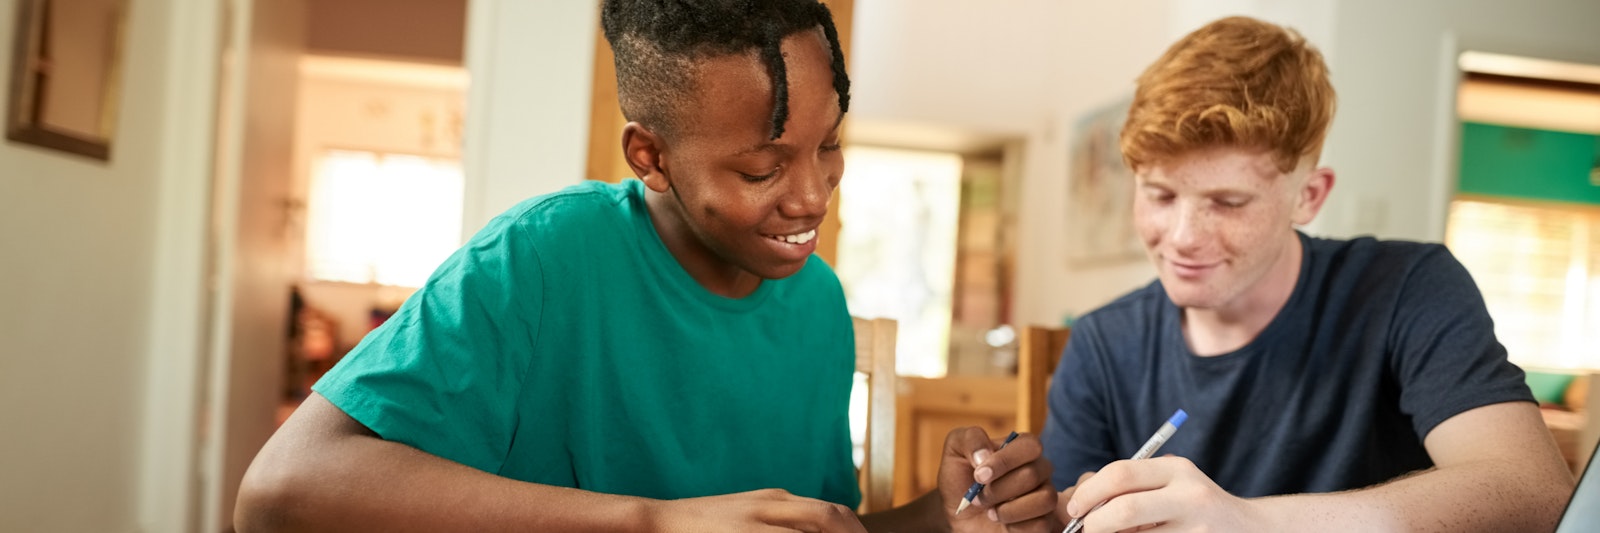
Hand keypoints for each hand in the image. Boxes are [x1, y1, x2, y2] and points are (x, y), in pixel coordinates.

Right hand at [643, 489, 867, 532]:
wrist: (658, 521)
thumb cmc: (706, 525)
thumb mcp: (750, 514)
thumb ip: (783, 520)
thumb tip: (818, 530)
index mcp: (775, 499)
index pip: (830, 512)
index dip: (854, 532)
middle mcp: (769, 506)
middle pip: (827, 516)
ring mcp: (754, 523)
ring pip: (807, 530)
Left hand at [939, 427, 1057, 531]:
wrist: (958, 515)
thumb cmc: (961, 480)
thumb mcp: (955, 451)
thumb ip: (970, 439)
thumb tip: (985, 455)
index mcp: (1021, 448)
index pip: (1030, 445)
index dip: (1005, 460)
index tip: (979, 476)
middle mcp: (1038, 470)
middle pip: (1033, 474)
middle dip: (998, 489)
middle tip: (978, 497)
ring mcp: (1043, 496)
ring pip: (1045, 499)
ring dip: (1009, 509)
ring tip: (990, 512)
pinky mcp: (1043, 522)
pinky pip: (1042, 524)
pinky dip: (1016, 526)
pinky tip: (1003, 523)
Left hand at [1057, 456, 1263, 531]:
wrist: (1248, 529)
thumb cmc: (1191, 506)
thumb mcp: (1168, 484)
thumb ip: (1128, 486)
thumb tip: (1075, 502)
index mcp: (1177, 470)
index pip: (1120, 474)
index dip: (1088, 493)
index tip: (1074, 510)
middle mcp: (1191, 496)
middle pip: (1124, 509)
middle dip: (1094, 524)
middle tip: (1084, 531)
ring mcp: (1197, 529)